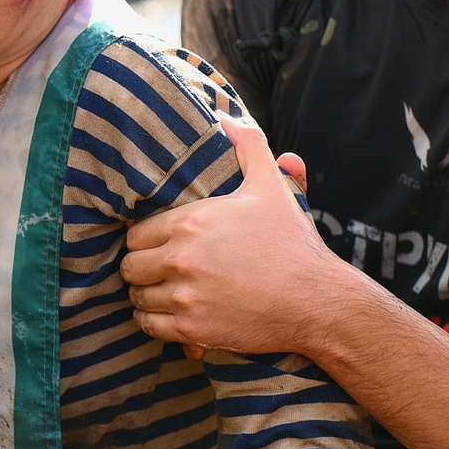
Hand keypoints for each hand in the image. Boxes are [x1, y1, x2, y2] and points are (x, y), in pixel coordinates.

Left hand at [123, 119, 359, 358]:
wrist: (317, 300)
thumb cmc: (292, 244)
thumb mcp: (271, 188)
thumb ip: (249, 147)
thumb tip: (229, 118)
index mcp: (191, 222)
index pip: (137, 233)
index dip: (146, 240)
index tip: (160, 246)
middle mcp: (181, 258)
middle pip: (131, 266)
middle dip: (142, 268)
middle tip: (159, 271)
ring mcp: (185, 296)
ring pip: (137, 297)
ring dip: (147, 296)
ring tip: (165, 293)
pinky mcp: (192, 330)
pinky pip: (149, 327)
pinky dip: (154, 322)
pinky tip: (169, 316)